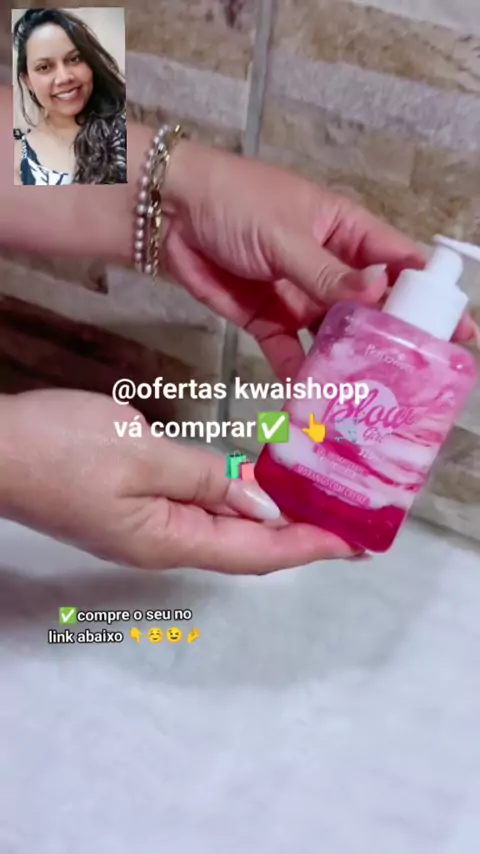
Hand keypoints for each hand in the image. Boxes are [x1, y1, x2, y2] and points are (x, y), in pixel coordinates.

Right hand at [0, 389, 359, 572]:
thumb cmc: (60, 448)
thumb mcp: (140, 452)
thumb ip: (203, 476)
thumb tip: (257, 501)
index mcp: (169, 539)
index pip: (257, 553)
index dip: (309, 547)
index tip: (355, 541)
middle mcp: (164, 542)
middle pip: (245, 546)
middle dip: (299, 534)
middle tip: (346, 513)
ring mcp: (146, 525)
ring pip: (223, 526)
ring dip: (269, 515)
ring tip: (314, 496)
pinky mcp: (132, 504)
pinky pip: (199, 507)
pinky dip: (234, 496)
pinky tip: (251, 480)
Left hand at [162, 140, 477, 378]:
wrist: (167, 215)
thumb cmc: (233, 202)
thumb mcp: (286, 234)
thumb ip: (328, 272)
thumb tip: (378, 294)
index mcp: (346, 232)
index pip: (399, 263)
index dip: (428, 296)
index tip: (457, 331)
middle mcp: (329, 267)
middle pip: (371, 308)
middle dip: (391, 341)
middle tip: (413, 380)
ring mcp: (299, 295)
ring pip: (334, 336)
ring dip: (347, 365)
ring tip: (368, 400)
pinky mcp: (267, 318)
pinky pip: (291, 353)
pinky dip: (300, 375)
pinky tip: (313, 400)